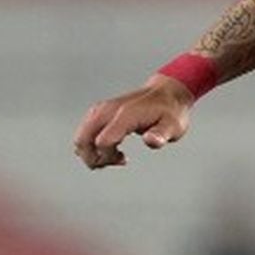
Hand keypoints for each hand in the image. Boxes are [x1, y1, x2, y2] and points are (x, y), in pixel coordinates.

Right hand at [73, 76, 195, 168]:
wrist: (165, 94)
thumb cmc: (169, 112)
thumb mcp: (173, 126)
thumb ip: (161, 135)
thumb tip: (151, 141)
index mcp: (124, 115)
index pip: (102, 141)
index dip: (108, 157)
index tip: (124, 159)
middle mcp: (106, 110)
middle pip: (82, 140)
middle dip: (94, 158)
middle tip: (117, 161)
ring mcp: (100, 110)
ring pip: (80, 138)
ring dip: (92, 153)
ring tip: (116, 155)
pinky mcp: (98, 113)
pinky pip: (85, 134)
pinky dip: (92, 146)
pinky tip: (112, 149)